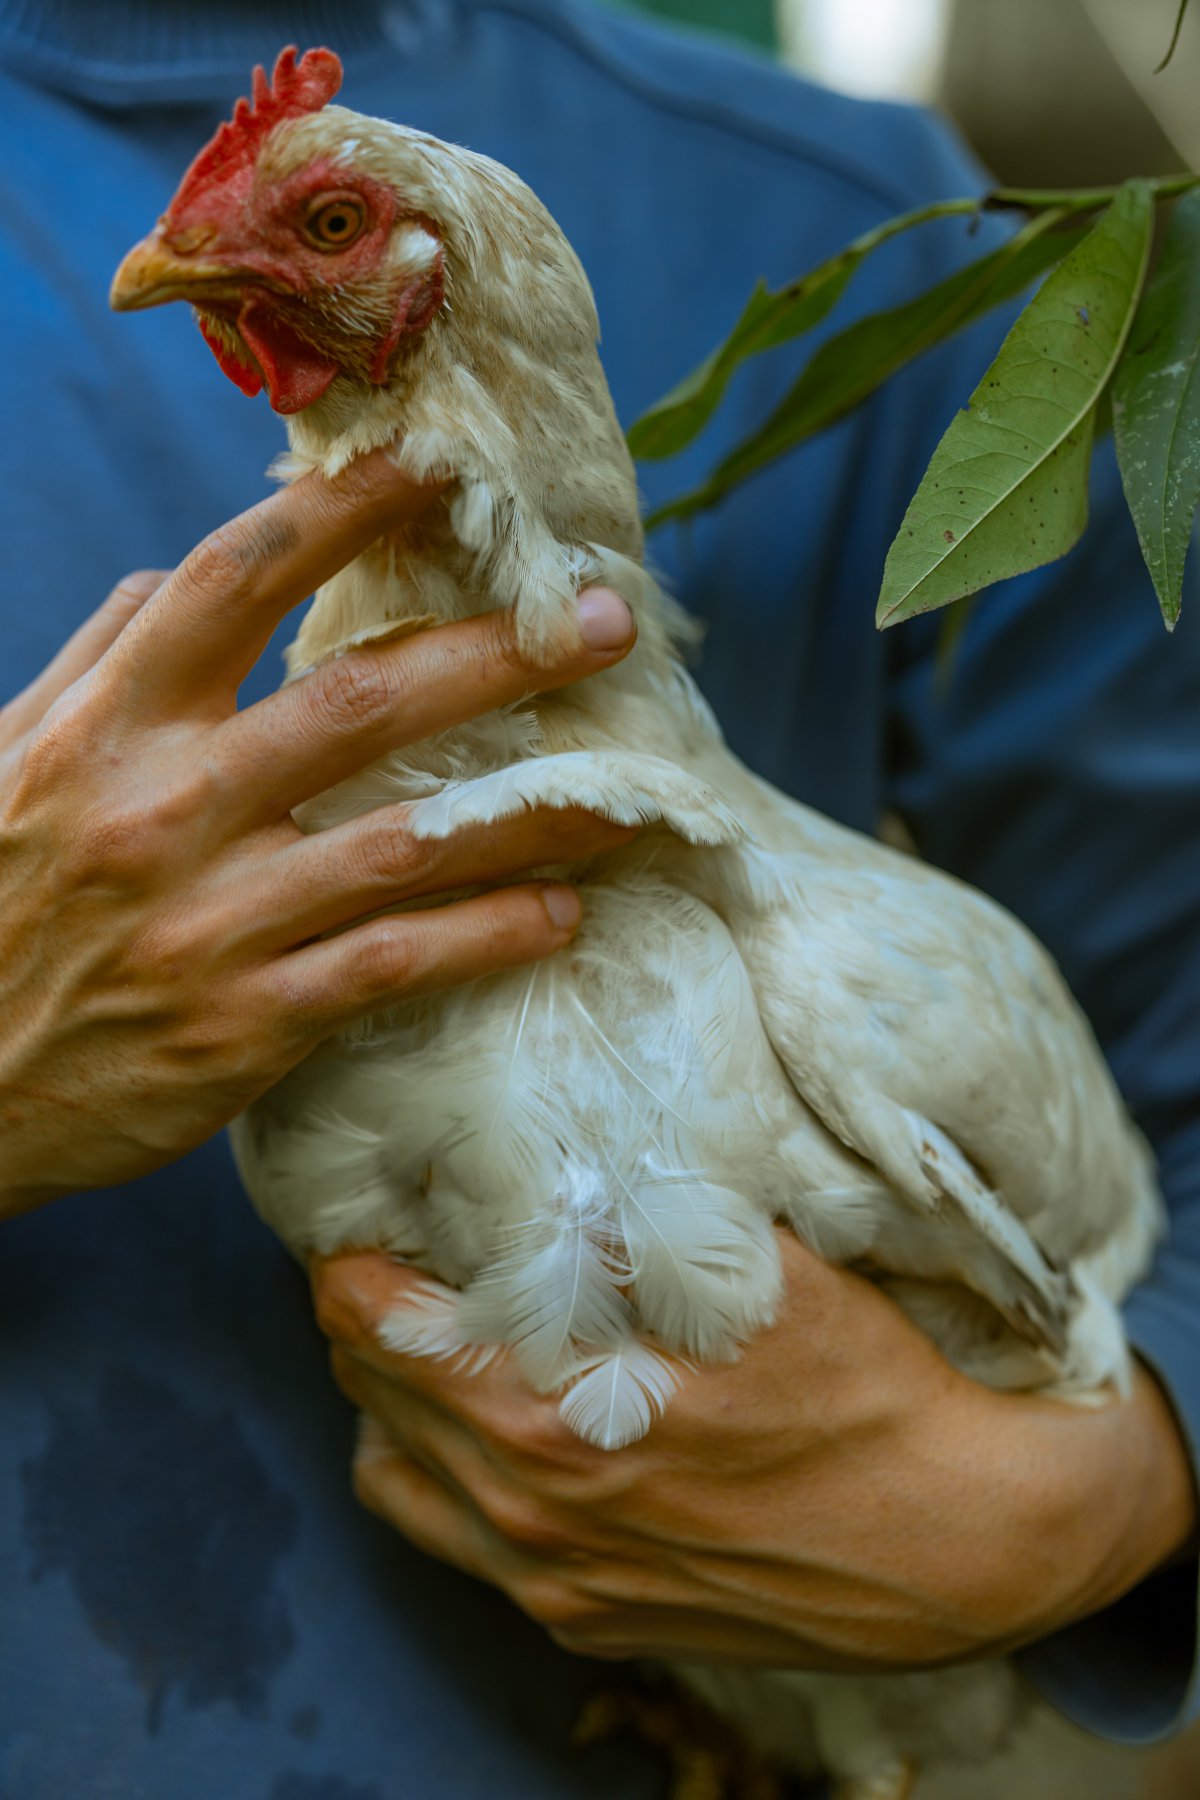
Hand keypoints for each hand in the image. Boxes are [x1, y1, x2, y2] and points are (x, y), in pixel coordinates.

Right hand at [0, 451, 635, 1213]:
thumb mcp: (8, 766)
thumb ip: (96, 665)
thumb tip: (169, 579)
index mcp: (108, 727)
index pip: (235, 580)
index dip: (346, 509)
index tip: (444, 460)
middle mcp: (165, 809)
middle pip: (358, 703)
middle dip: (497, 654)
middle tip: (607, 621)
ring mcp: (210, 922)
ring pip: (405, 844)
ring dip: (534, 810)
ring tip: (632, 789)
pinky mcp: (243, 1027)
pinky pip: (393, 966)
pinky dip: (486, 935)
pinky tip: (560, 912)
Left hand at [314, 1234, 1196, 1668]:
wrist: (955, 1543)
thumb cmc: (861, 1392)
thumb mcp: (751, 1277)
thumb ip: (633, 1224)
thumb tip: (544, 1167)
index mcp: (542, 1421)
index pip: (368, 1327)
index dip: (355, 1257)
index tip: (376, 1213)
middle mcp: (526, 1516)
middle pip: (369, 1395)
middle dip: (372, 1318)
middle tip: (413, 1258)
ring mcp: (554, 1581)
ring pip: (397, 1481)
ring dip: (398, 1405)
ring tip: (449, 1343)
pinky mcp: (591, 1620)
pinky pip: (467, 1547)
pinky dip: (457, 1481)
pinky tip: (516, 1431)